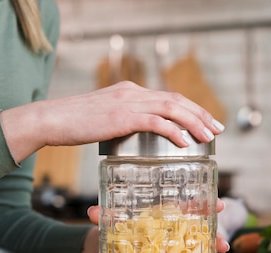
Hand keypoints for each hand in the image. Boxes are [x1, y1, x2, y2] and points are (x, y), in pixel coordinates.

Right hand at [0, 81, 224, 163]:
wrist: (50, 120)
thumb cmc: (74, 125)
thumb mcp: (104, 119)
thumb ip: (123, 123)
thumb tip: (137, 138)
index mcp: (131, 92)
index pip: (170, 98)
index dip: (193, 109)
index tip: (208, 122)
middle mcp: (133, 92)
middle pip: (177, 100)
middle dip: (202, 114)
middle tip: (219, 129)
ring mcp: (128, 102)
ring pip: (172, 108)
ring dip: (194, 122)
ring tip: (210, 136)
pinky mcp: (122, 116)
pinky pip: (156, 122)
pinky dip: (174, 131)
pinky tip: (185, 143)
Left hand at [81, 200, 230, 252]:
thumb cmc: (114, 235)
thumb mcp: (109, 225)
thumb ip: (103, 217)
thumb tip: (93, 211)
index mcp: (164, 218)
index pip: (189, 208)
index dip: (206, 205)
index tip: (220, 205)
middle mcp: (176, 234)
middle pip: (201, 232)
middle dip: (216, 237)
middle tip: (223, 246)